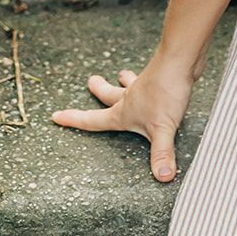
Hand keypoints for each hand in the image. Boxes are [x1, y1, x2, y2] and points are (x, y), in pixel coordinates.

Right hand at [50, 51, 195, 182]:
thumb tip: (162, 176)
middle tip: (91, 81)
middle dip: (98, 90)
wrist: (180, 59)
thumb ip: (161, 153)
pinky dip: (147, 80)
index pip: (93, 120)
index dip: (73, 120)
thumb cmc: (166, 91)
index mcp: (123, 112)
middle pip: (109, 94)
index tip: (56, 115)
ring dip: (124, 81)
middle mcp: (130, 97)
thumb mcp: (163, 128)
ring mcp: (145, 85)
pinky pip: (149, 80)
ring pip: (128, 83)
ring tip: (121, 74)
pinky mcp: (160, 77)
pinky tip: (154, 79)